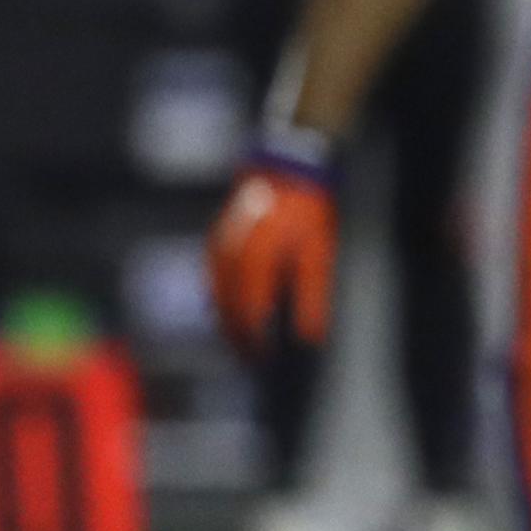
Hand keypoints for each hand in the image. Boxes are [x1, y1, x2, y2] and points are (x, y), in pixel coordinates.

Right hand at [208, 151, 337, 353]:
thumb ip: (312, 296)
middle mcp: (231, 254)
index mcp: (257, 259)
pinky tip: (228, 313)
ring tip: (238, 343)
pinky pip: (210, 279)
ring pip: (214, 295)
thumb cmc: (308, 212)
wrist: (286, 169)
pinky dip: (218, 300)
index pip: (250, 311)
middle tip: (249, 361)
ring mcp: (218, 245)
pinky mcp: (215, 240)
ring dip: (224, 321)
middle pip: (227, 308)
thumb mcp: (319, 254)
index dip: (254, 339)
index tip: (263, 360)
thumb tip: (310, 337)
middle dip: (236, 336)